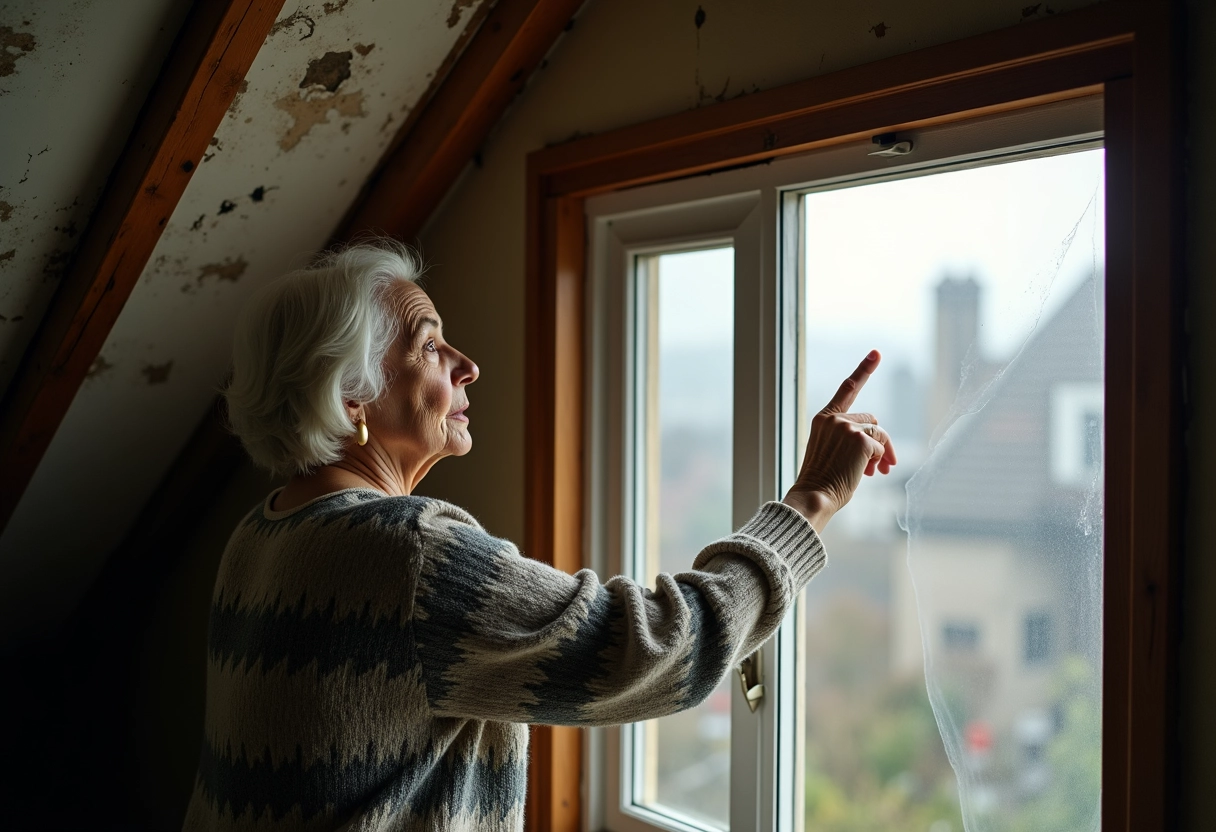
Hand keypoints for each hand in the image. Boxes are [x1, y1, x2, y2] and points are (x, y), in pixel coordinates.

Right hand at [782, 350, 896, 530]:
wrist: (814, 496)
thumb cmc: (823, 480)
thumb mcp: (833, 451)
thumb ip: (851, 438)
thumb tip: (881, 447)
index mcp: (823, 419)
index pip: (847, 389)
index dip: (864, 369)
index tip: (877, 353)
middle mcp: (833, 418)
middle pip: (872, 421)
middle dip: (879, 441)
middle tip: (879, 467)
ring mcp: (846, 426)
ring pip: (879, 434)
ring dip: (880, 454)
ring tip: (870, 473)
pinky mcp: (860, 439)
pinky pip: (881, 447)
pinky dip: (878, 461)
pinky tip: (865, 473)